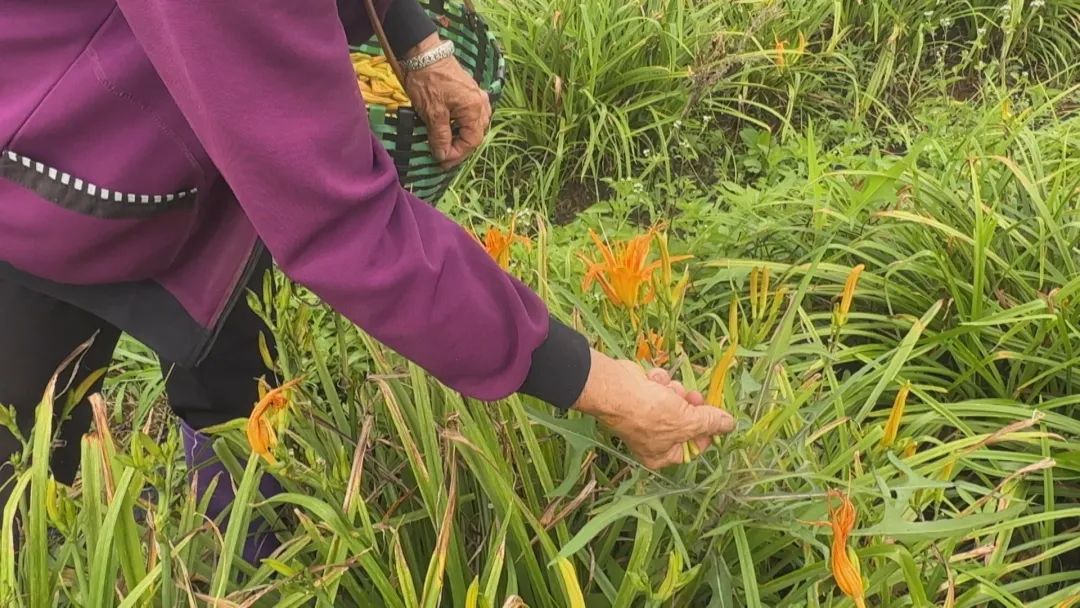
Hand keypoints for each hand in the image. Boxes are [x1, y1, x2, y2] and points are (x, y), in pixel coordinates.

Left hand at [401, 34, 491, 168]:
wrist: (423, 53)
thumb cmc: (428, 81)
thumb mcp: (432, 113)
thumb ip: (440, 137)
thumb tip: (443, 156)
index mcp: (475, 109)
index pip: (472, 141)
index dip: (457, 155)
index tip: (441, 161)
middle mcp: (481, 103)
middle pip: (476, 134)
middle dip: (460, 148)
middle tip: (443, 158)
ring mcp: (477, 96)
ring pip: (474, 125)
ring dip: (462, 138)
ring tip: (446, 146)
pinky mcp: (469, 92)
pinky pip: (471, 115)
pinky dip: (461, 126)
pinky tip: (450, 130)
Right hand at [573, 350, 735, 469]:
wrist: (616, 389)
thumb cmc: (650, 413)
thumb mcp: (688, 421)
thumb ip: (710, 422)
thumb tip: (730, 424)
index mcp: (661, 455)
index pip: (693, 447)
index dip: (706, 431)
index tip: (716, 417)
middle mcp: (652, 439)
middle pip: (686, 421)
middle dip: (690, 406)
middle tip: (694, 397)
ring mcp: (645, 416)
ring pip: (674, 401)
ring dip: (674, 391)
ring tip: (667, 388)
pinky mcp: (640, 395)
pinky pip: (659, 388)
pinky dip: (658, 382)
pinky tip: (653, 381)